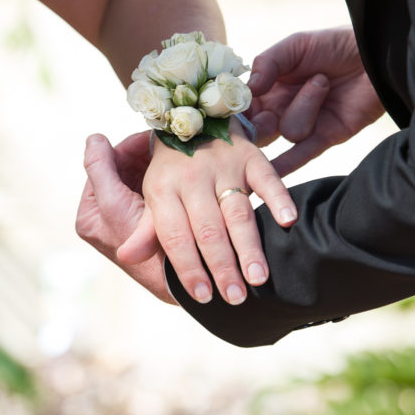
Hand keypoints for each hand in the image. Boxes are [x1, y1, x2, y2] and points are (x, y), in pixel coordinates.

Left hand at [77, 132, 175, 304]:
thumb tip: (93, 138)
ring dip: (156, 164)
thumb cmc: (142, 247)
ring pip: (140, 178)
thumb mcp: (114, 204)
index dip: (126, 148)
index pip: (104, 167)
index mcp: (90, 215)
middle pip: (123, 171)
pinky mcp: (150, 222)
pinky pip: (154, 190)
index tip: (153, 137)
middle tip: (168, 141)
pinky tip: (182, 167)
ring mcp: (129, 219)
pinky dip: (165, 177)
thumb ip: (99, 169)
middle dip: (144, 155)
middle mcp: (106, 217)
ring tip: (177, 151)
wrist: (181, 282)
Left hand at [127, 118, 296, 305]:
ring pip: (237, 211)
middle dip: (222, 267)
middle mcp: (192, 177)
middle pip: (208, 230)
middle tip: (235, 299)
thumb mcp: (154, 194)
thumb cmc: (173, 169)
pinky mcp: (249, 155)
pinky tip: (287, 222)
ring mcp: (223, 165)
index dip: (188, 268)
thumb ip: (146, 229)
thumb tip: (126, 257)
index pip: (175, 236)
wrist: (193, 115)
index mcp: (162, 189)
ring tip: (258, 278)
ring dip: (249, 246)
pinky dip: (279, 198)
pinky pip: (267, 177)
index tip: (201, 297)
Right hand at [247, 27, 385, 175]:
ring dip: (305, 105)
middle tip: (262, 116)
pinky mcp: (328, 136)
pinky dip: (287, 166)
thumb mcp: (297, 45)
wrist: (376, 55)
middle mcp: (285, 107)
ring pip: (289, 131)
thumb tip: (248, 88)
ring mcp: (307, 123)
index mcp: (273, 85)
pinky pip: (303, 154)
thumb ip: (268, 63)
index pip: (246, 104)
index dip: (237, 109)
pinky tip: (272, 175)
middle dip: (256, 125)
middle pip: (259, 127)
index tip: (228, 110)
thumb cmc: (336, 44)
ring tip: (323, 81)